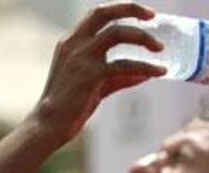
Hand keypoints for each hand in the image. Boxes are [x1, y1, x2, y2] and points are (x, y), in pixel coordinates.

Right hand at [32, 2, 165, 142]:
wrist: (49, 124)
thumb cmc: (70, 106)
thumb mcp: (94, 84)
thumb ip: (118, 76)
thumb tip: (145, 74)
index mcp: (71, 41)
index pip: (97, 14)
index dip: (121, 9)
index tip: (143, 14)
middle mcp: (74, 44)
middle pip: (105, 13)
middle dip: (132, 9)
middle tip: (154, 17)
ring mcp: (81, 58)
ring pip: (117, 33)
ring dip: (143, 37)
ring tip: (160, 48)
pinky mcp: (90, 76)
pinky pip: (124, 65)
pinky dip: (145, 67)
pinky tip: (159, 72)